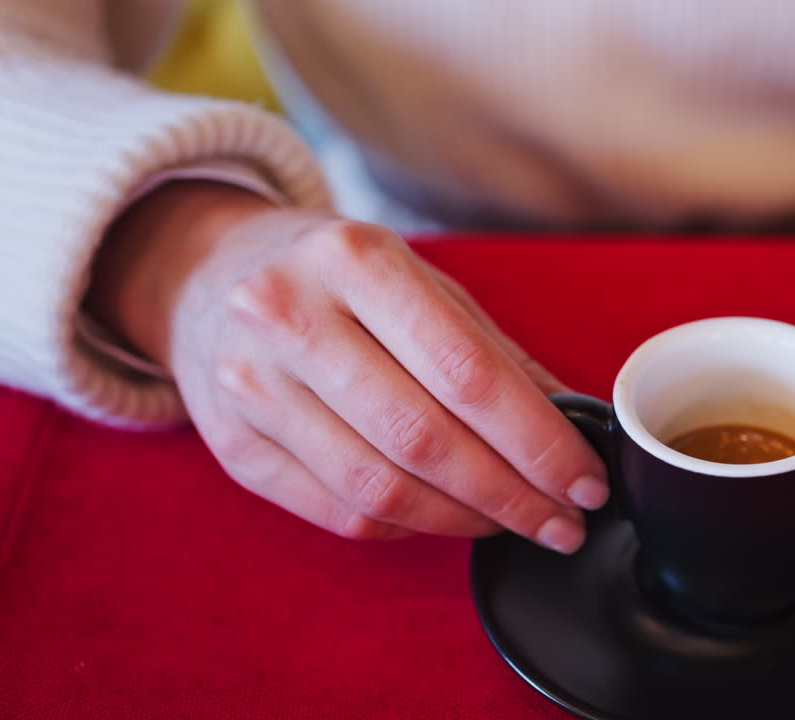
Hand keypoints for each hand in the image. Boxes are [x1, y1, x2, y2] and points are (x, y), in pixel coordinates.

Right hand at [86, 182, 606, 551]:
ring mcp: (252, 385)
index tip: (583, 481)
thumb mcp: (423, 285)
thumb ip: (497, 356)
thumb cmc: (340, 280)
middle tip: (563, 522)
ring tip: (514, 522)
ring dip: (464, 520)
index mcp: (356, 261)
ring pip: (380, 487)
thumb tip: (575, 425)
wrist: (212, 275)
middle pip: (424, 439)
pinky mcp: (233, 446)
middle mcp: (291, 316)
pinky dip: (408, 526)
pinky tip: (447, 516)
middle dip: (512, 495)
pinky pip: (340, 510)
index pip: (467, 373)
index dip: (537, 441)